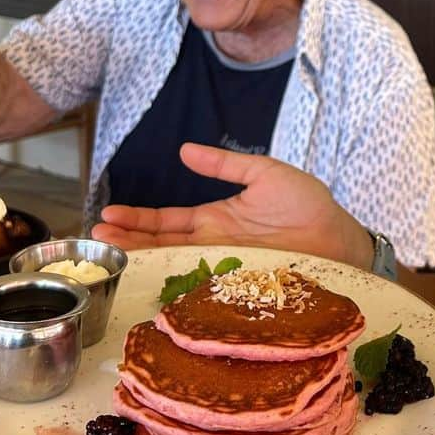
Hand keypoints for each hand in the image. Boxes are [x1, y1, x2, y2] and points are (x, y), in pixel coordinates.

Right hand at [94, 143, 374, 268]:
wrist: (339, 237)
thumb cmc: (307, 204)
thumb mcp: (263, 174)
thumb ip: (225, 164)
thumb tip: (185, 150)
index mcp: (216, 219)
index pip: (167, 219)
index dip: (138, 218)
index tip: (109, 215)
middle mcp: (214, 246)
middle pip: (163, 244)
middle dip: (128, 240)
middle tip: (95, 238)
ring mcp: (224, 266)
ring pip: (174, 264)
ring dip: (143, 259)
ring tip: (109, 254)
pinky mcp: (237, 281)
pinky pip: (201, 283)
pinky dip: (176, 283)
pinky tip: (151, 280)